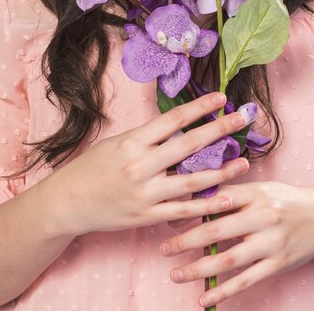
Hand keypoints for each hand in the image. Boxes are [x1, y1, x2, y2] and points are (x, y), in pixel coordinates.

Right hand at [44, 92, 249, 236]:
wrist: (68, 203)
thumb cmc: (93, 167)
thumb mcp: (117, 143)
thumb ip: (148, 137)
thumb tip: (181, 125)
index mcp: (133, 142)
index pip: (173, 120)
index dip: (200, 107)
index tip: (221, 97)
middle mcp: (141, 165)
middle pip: (188, 145)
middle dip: (219, 130)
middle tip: (242, 119)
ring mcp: (146, 193)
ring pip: (192, 180)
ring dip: (223, 171)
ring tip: (245, 162)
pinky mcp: (147, 217)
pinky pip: (184, 211)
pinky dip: (208, 205)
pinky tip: (228, 198)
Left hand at [160, 181, 313, 307]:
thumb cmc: (285, 200)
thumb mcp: (261, 188)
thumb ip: (232, 193)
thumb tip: (194, 199)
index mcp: (254, 193)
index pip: (216, 199)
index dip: (190, 209)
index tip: (168, 218)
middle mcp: (262, 216)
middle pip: (217, 230)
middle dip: (186, 241)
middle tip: (164, 249)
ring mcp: (271, 242)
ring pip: (229, 259)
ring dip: (198, 269)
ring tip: (176, 275)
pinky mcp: (279, 263)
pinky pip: (247, 280)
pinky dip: (224, 291)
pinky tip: (204, 299)